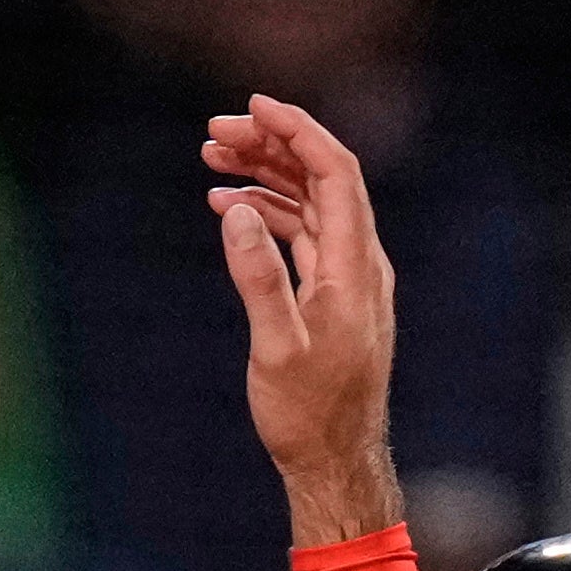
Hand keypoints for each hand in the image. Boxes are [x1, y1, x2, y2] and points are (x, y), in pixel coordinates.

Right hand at [201, 93, 401, 543]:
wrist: (335, 465)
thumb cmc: (308, 418)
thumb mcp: (276, 350)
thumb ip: (257, 279)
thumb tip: (235, 213)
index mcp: (354, 271)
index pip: (335, 175)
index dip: (298, 131)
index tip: (254, 106)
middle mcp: (359, 266)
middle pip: (321, 179)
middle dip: (271, 146)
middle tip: (213, 132)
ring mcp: (347, 279)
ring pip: (309, 203)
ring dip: (264, 175)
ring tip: (210, 158)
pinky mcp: (332, 295)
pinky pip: (302, 234)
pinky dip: (267, 213)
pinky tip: (227, 208)